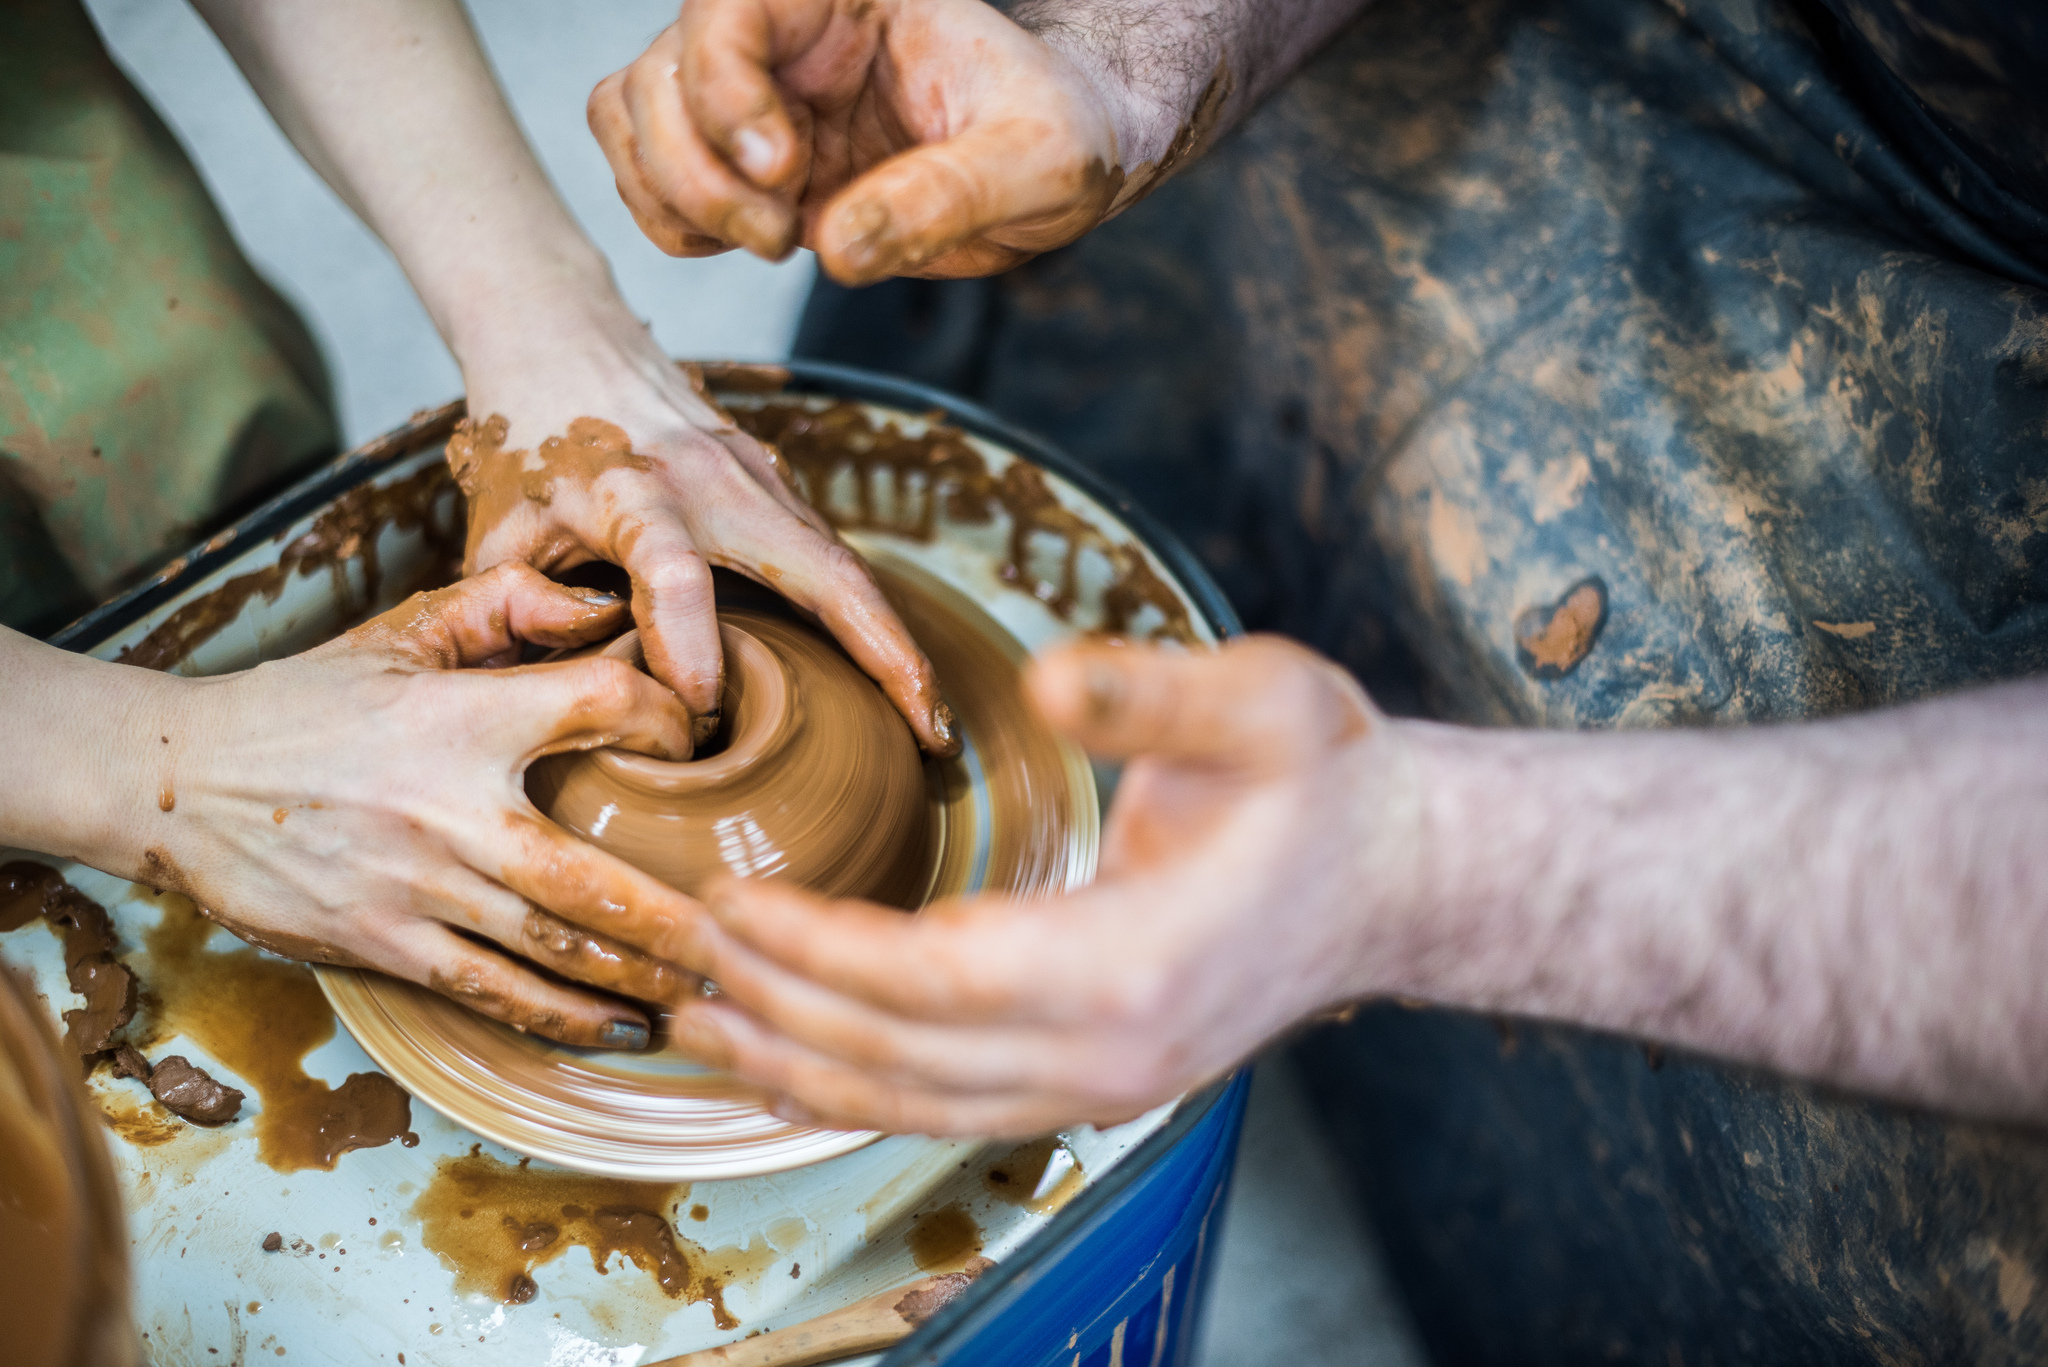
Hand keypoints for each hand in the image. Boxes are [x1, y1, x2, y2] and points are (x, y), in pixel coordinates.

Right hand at [143, 563, 713, 1046]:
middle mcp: (448, 811)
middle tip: (752, 934)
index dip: (666, 719)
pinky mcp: (382, 946)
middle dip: (684, 919)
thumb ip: (508, 604)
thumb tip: (608, 607)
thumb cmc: (308, 703)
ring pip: (554, 953)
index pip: (602, 707)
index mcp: (461, 718)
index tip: (702, 746)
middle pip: (593, 880)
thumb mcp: (402, 631)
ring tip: (712, 991)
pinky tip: (623, 1026)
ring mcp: (415, 890)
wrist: (180, 782)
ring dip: (642, 979)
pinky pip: (493, 994)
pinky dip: (566, 1018)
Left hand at [450, 308, 955, 753]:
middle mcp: (714, 481)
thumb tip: (552, 706)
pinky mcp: (779, 483)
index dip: (687, 640)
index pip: (671, 570)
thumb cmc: (530, 445)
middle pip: (824, 568)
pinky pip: (834, 557)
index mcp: (632, 492)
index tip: (698, 708)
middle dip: (883, 652)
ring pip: (847, 566)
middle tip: (928, 731)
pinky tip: (896, 673)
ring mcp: (761, 477)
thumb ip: (518, 618)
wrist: (565, 339)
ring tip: (932, 721)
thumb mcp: (498, 533)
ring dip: (896, 641)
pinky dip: (870, 617)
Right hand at [587, 0, 1126, 282]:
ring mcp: (754, 96)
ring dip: (676, 198)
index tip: (782, 170)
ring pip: (633, 119)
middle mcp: (784, 33)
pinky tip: (754, 243)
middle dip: (700, 169)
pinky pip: (651, 177)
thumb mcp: (1038, 163)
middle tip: (782, 232)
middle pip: (658, 73)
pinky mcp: (746, 163)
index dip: (724, 89)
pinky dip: (675, 222)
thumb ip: (946, 198)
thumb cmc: (1063, 135)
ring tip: (774, 238)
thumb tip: (838, 248)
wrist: (1065, 167)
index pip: (727, 7)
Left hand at [659, 636, 1425, 1134]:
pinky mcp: (1095, 1086)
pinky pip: (947, 1108)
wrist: (1396, 880)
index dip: (817, 945)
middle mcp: (1108, 1056)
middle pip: (897, 1053)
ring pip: (912, 1104)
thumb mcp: (1266, 704)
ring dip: (796, 1066)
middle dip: (776, 1003)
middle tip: (678, 944)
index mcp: (1133, 966)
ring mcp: (1102, 1088)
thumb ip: (1155, 692)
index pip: (929, 976)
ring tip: (698, 1022)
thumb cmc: (1329, 786)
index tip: (730, 899)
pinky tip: (797, 1063)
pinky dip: (858, 1090)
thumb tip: (1055, 679)